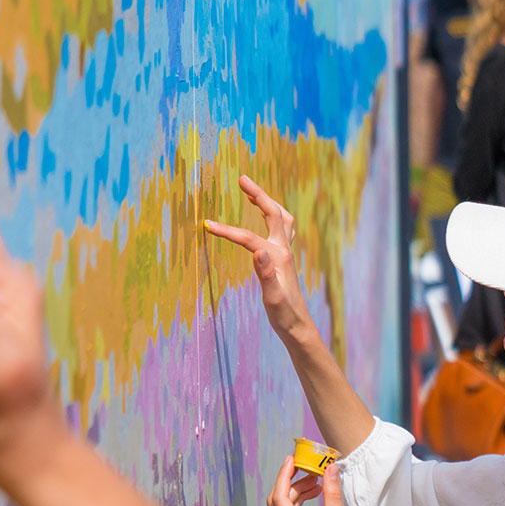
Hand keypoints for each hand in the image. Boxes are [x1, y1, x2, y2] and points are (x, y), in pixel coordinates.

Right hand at [205, 175, 313, 341]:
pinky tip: (265, 219)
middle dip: (257, 195)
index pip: (248, 238)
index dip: (227, 230)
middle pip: (273, 213)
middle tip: (241, 179)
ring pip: (282, 219)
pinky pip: (281, 229)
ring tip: (252, 193)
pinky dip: (273, 217)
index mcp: (278, 257)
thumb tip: (257, 251)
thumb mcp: (272, 298)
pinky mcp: (285, 260)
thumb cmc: (284, 315)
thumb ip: (266, 274)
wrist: (298, 326)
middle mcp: (284, 250)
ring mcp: (286, 254)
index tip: (206, 224)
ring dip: (268, 203)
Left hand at [267, 456, 365, 505]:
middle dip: (291, 483)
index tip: (292, 459)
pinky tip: (311, 497)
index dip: (284, 474)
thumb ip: (331, 495)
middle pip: (276, 502)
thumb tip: (330, 469)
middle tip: (310, 470)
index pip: (279, 497)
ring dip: (294, 494)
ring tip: (316, 484)